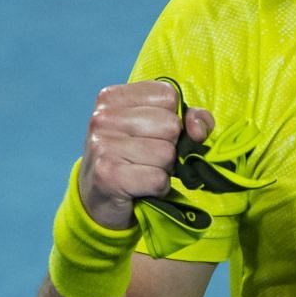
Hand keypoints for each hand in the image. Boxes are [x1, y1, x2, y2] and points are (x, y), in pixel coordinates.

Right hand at [77, 80, 213, 229]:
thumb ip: (188, 119)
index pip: (168, 95)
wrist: (98, 201)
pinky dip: (158, 188)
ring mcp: (102, 145)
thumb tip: (198, 129)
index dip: (174, 119)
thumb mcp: (156, 130)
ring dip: (164, 170)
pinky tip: (141, 188)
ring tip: (143, 173)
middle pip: (170, 124)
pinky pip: (158, 179)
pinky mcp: (108, 175)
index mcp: (112, 98)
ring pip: (166, 153)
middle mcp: (103, 118)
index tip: (156, 134)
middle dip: (169, 147)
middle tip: (148, 159)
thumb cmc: (131, 161)